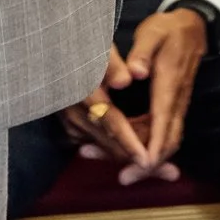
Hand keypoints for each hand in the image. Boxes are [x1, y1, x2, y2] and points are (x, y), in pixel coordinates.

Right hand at [59, 47, 172, 181]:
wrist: (50, 52)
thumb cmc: (80, 46)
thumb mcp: (97, 47)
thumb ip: (112, 65)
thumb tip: (125, 81)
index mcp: (85, 94)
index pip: (112, 124)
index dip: (131, 143)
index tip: (148, 161)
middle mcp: (76, 114)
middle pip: (111, 143)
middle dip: (138, 159)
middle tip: (170, 172)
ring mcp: (71, 122)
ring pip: (105, 146)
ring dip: (130, 156)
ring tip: (158, 168)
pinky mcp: (71, 126)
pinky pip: (98, 143)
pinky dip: (117, 149)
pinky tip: (136, 152)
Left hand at [123, 8, 209, 176]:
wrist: (193, 27)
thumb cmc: (168, 29)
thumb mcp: (153, 32)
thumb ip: (143, 51)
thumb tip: (135, 72)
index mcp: (169, 83)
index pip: (163, 120)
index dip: (154, 145)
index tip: (143, 165)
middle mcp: (176, 99)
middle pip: (169, 139)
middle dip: (149, 163)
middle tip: (125, 178)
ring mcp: (177, 104)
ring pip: (168, 140)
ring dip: (148, 159)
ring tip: (124, 173)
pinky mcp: (174, 107)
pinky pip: (165, 132)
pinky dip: (149, 147)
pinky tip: (130, 153)